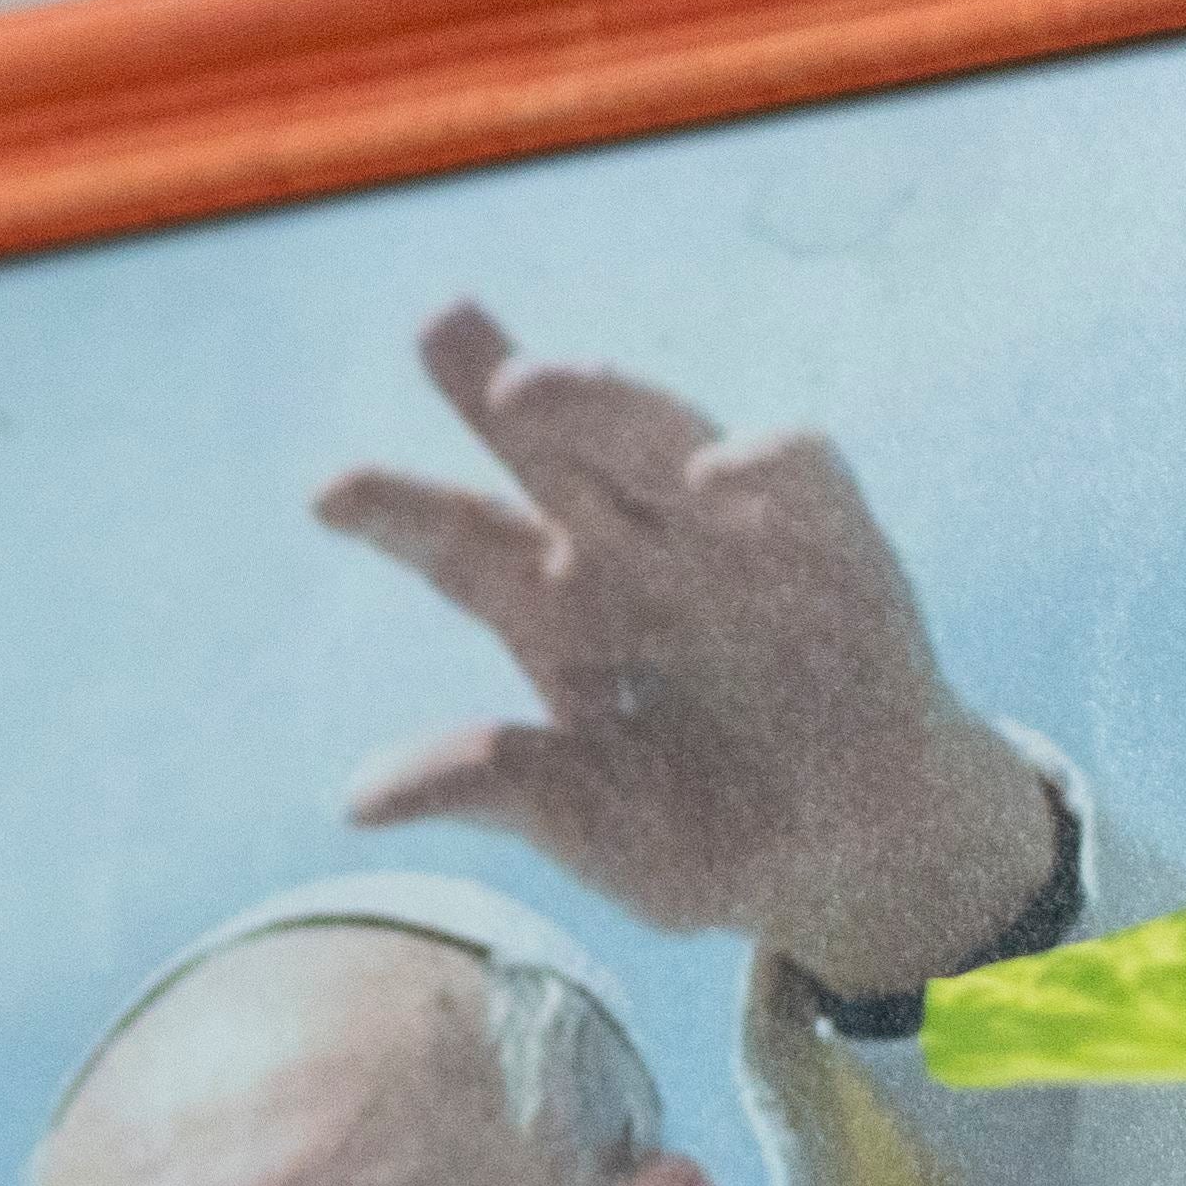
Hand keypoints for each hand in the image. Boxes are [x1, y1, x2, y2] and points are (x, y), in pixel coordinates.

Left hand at [317, 304, 1062, 995]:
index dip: (399, 513)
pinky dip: (761, 463)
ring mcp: (730, 533)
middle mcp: (632, 550)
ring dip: (599, 402)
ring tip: (528, 388)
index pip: (462, 543)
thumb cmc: (711, 833)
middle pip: (549, 448)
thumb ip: (499, 785)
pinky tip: (708, 476)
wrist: (856, 859)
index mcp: (555, 610)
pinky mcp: (836, 537)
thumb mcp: (594, 824)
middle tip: (439, 326)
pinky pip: (799, 471)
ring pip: (655, 432)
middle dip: (493, 384)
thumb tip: (356, 803)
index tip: (329, 495)